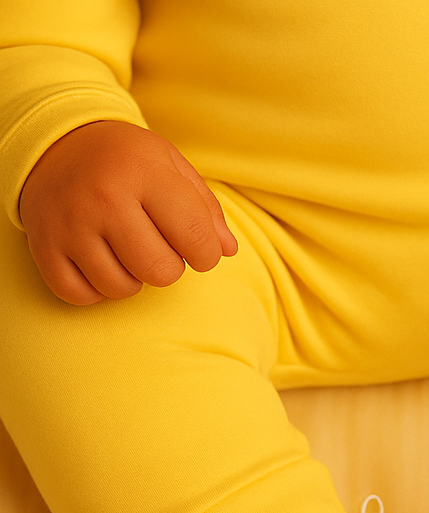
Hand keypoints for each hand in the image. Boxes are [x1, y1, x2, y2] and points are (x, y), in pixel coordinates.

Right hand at [18, 120, 237, 304]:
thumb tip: (227, 250)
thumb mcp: (171, 167)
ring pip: (121, 288)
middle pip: (161, 273)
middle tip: (157, 245)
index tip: (198, 247)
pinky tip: (99, 261)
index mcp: (143, 173)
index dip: (207, 254)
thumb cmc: (127, 161)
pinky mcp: (43, 246)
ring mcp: (69, 224)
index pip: (197, 239)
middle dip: (169, 267)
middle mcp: (103, 198)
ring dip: (132, 278)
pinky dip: (95, 288)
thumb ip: (207, 209)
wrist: (55, 142)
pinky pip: (80, 295)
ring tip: (126, 249)